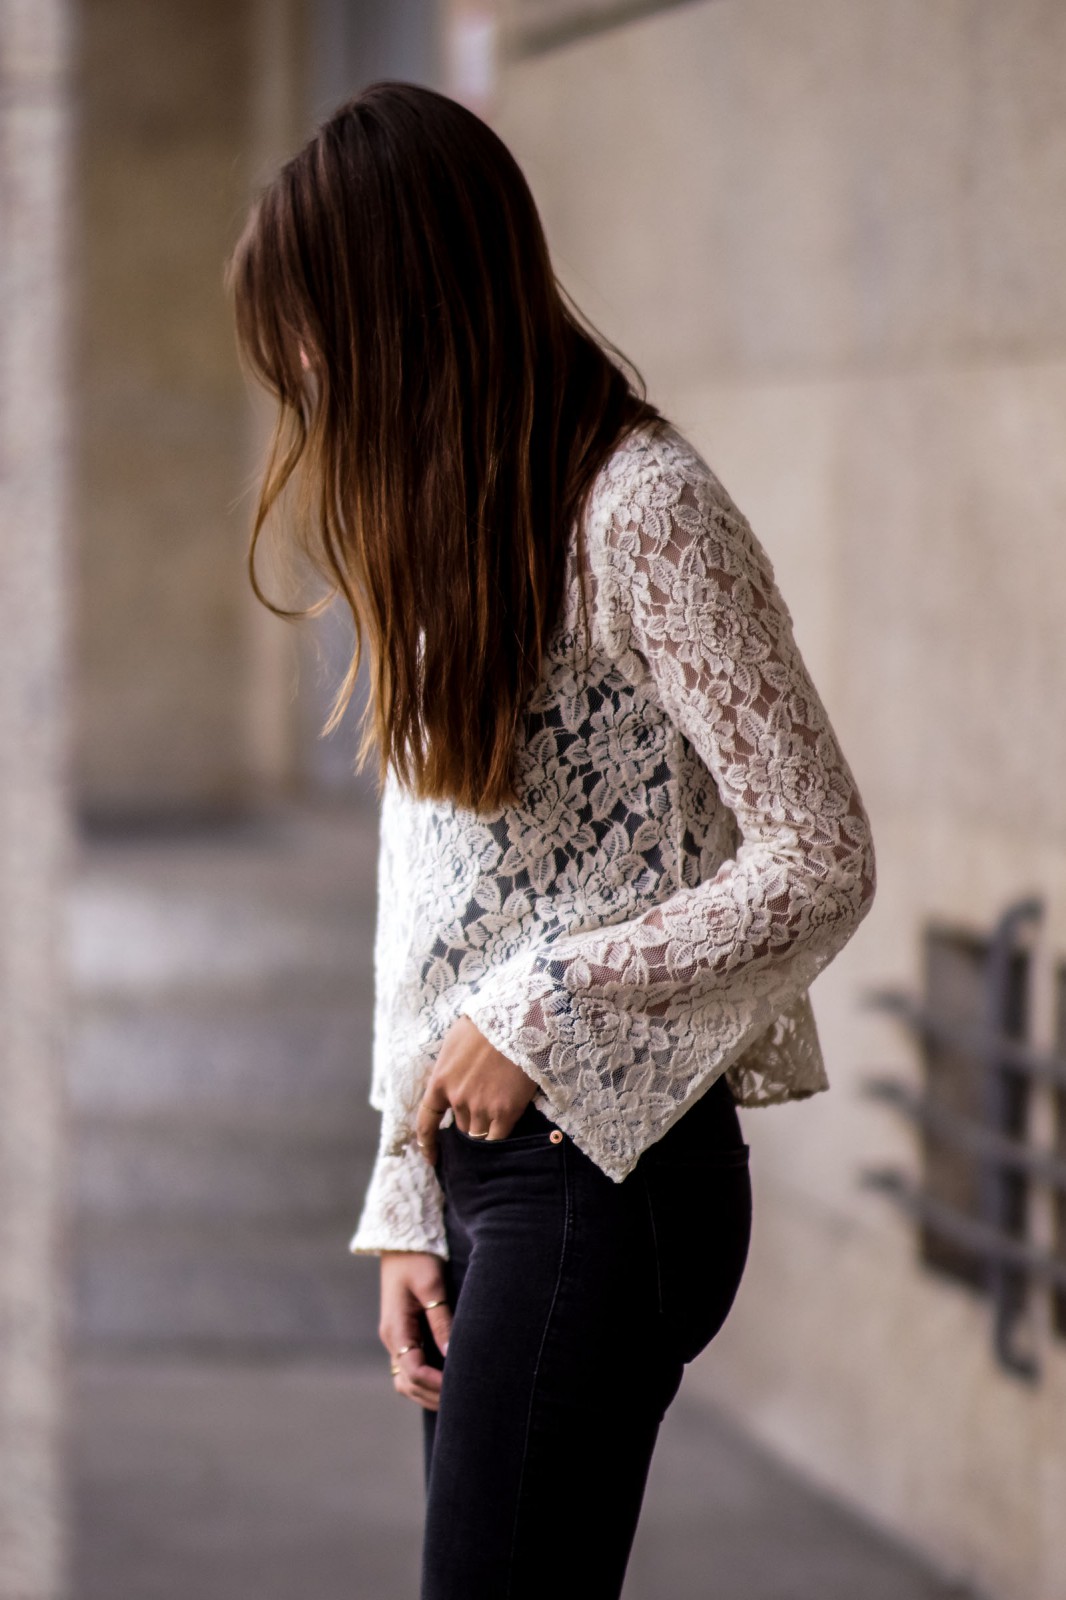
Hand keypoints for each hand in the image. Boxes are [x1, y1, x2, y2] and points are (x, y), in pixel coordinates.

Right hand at [380, 1251, 452, 1411]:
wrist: (400, 1237)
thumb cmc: (417, 1258)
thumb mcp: (431, 1285)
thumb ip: (441, 1320)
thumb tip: (452, 1355)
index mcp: (396, 1329)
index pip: (414, 1372)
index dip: (438, 1384)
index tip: (462, 1388)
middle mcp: (392, 1338)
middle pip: (408, 1383)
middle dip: (434, 1395)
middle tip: (465, 1401)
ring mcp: (396, 1336)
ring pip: (407, 1379)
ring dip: (428, 1391)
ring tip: (457, 1396)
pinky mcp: (404, 1331)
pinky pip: (411, 1366)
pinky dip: (426, 1379)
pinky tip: (447, 1378)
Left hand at [416, 1015, 537, 1165]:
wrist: (518, 1019)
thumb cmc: (487, 1023)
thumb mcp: (454, 1043)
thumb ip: (449, 1069)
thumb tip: (450, 1083)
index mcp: (440, 1081)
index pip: (427, 1120)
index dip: (428, 1143)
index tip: (432, 1158)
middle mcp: (457, 1099)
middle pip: (460, 1127)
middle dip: (469, 1124)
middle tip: (485, 1113)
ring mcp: (481, 1107)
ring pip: (479, 1135)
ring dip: (486, 1131)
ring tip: (500, 1121)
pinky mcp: (506, 1111)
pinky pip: (498, 1138)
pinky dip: (500, 1140)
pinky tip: (506, 1139)